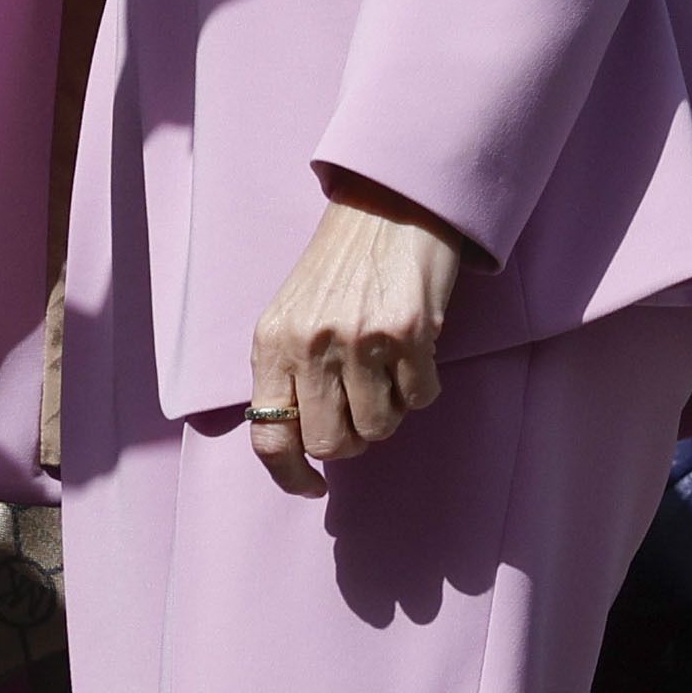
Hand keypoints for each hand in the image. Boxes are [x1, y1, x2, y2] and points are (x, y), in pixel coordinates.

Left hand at [247, 174, 467, 493]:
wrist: (390, 206)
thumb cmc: (341, 267)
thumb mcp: (292, 315)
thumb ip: (288, 373)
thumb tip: (300, 446)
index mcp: (272, 342)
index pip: (269, 437)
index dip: (291, 476)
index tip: (313, 486)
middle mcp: (310, 343)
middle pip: (333, 445)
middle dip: (353, 437)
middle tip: (363, 403)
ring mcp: (359, 340)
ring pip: (380, 428)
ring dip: (390, 408)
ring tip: (387, 365)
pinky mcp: (407, 334)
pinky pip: (421, 398)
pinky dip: (422, 383)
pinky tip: (413, 347)